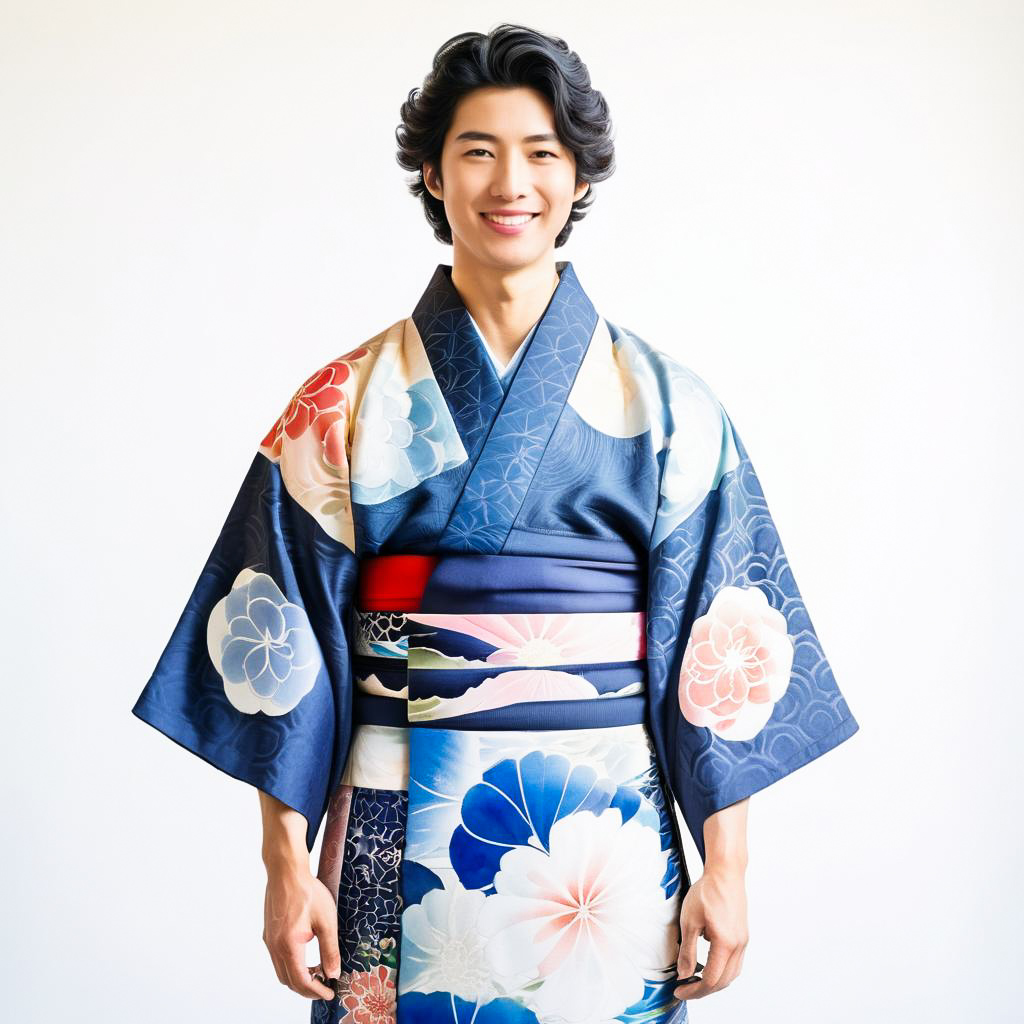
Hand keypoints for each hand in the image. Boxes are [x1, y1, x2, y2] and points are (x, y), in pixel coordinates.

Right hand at [262, 864, 340, 1000]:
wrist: (286, 871)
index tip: (330, 993)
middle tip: (325, 987)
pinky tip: (305, 958)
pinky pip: (277, 959)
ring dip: (298, 978)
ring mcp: (269, 940)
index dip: (316, 991)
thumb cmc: (307, 891)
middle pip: (289, 981)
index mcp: (289, 945)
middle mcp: (274, 947)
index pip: (301, 981)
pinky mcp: (269, 933)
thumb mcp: (326, 920)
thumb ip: (330, 949)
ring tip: (318, 973)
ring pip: (281, 971)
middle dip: (307, 988)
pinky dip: (291, 966)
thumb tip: (334, 973)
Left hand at [673, 865, 748, 999]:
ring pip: (731, 974)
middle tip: (685, 990)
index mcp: (725, 944)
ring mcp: (743, 941)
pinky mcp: (743, 935)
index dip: (694, 990)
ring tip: (695, 981)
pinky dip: (722, 970)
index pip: (711, 980)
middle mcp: (738, 946)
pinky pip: (735, 962)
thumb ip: (688, 951)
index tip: (680, 990)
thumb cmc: (708, 891)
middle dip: (703, 990)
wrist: (725, 873)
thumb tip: (684, 974)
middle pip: (723, 981)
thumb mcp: (690, 921)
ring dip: (714, 982)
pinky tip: (709, 965)